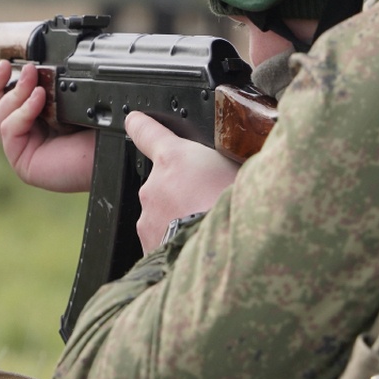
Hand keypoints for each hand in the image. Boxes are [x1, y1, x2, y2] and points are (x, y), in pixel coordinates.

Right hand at [0, 60, 94, 192]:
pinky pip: (9, 129)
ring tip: (32, 77)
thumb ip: (44, 87)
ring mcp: (21, 150)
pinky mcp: (23, 162)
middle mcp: (24, 136)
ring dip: (13, 93)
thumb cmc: (98, 126)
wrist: (115, 146)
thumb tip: (23, 70)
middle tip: (5, 66)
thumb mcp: (66, 98)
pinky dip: (22, 110)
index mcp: (31, 121)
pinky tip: (39, 98)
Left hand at [127, 111, 239, 251]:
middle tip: (213, 202)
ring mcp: (148, 219)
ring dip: (183, 218)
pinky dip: (180, 242)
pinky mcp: (149, 247)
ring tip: (211, 227)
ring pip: (165, 214)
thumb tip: (237, 165)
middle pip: (166, 183)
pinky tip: (201, 245)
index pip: (147, 132)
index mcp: (173, 158)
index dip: (141, 125)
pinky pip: (166, 239)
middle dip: (186, 192)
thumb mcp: (243, 171)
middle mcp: (153, 187)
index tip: (135, 120)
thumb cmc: (236, 211)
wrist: (221, 258)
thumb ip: (230, 163)